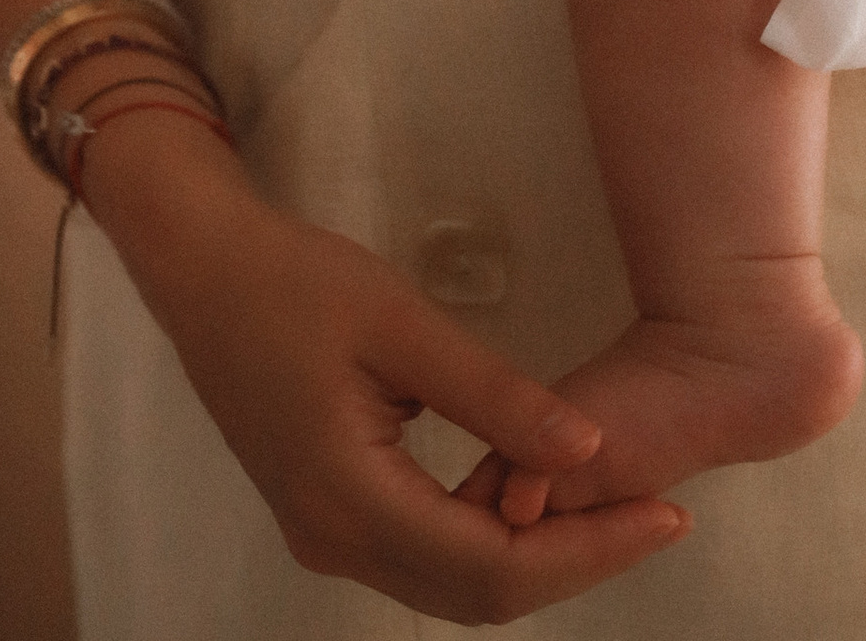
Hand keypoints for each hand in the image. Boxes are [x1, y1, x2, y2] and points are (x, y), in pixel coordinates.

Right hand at [90, 118, 690, 620]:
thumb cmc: (294, 281)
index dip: (586, 550)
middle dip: (575, 564)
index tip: (663, 513)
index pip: (491, 567)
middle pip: (477, 595)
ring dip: (536, 559)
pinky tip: (534, 497)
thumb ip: (494, 395)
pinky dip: (489, 543)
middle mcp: (333, 540)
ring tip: (615, 510)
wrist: (202, 269)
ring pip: (451, 586)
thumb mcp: (402, 322)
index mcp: (347, 499)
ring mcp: (325, 534)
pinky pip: (425, 557)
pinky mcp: (328, 514)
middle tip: (657, 516)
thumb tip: (588, 450)